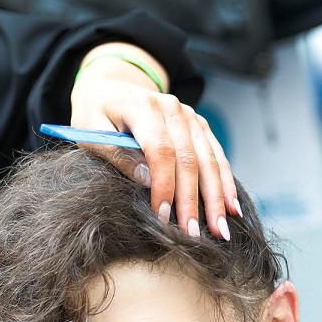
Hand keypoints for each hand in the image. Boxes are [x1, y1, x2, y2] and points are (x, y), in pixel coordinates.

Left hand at [70, 63, 239, 241]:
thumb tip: (147, 182)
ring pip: (209, 159)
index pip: (161, 151)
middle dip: (193, 200)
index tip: (163, 216)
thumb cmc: (94, 114)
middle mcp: (172, 109)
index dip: (164, 185)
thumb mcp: (90, 132)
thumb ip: (117, 155)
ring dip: (216, 197)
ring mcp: (189, 115)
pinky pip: (216, 155)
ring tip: (220, 230)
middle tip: (194, 234)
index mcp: (143, 107)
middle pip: (189, 159)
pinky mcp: (198, 125)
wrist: (109, 86)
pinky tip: (232, 207)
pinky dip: (225, 182)